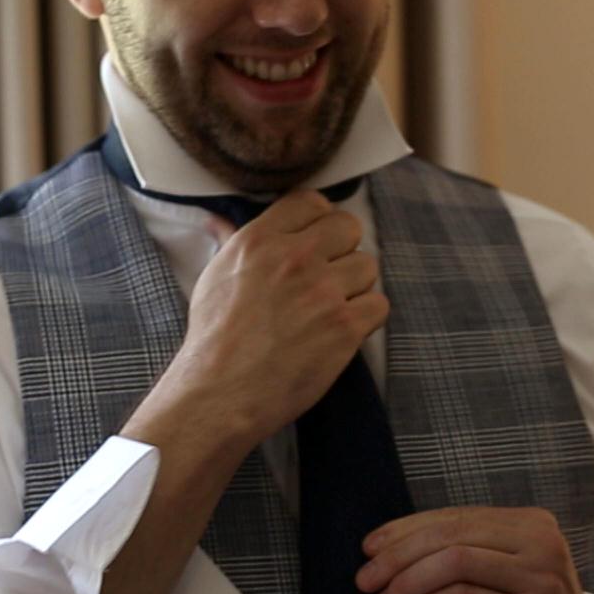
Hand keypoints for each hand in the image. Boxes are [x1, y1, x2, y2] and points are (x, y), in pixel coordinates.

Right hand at [125, 191, 387, 449]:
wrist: (221, 393)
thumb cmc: (214, 338)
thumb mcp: (215, 277)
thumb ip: (230, 243)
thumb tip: (219, 219)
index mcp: (260, 239)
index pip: (310, 201)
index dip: (319, 220)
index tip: (316, 241)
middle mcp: (295, 258)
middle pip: (348, 226)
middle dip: (342, 250)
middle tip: (327, 277)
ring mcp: (323, 291)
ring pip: (367, 266)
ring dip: (354, 288)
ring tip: (327, 311)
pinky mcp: (344, 326)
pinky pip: (379, 305)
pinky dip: (365, 319)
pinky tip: (340, 331)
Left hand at [357, 507, 593, 593]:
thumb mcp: (501, 575)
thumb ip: (464, 551)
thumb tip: (389, 546)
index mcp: (532, 524)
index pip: (455, 516)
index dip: (405, 529)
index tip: (369, 547)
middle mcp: (541, 545)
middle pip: (451, 536)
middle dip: (398, 556)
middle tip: (366, 579)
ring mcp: (539, 582)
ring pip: (455, 563)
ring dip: (407, 582)